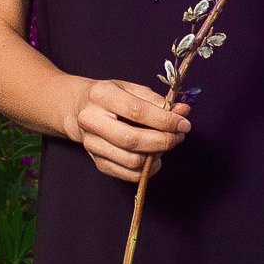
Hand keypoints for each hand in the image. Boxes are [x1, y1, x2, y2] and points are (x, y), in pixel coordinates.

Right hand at [67, 78, 191, 184]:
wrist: (79, 108)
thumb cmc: (110, 97)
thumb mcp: (131, 89)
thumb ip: (157, 100)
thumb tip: (183, 112)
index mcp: (101, 95)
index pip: (137, 111)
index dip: (164, 120)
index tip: (184, 124)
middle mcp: (91, 120)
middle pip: (132, 139)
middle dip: (163, 141)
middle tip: (178, 136)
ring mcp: (92, 144)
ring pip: (131, 161)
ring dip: (157, 155)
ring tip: (165, 144)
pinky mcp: (96, 161)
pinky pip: (128, 174)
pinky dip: (147, 170)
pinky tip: (154, 158)